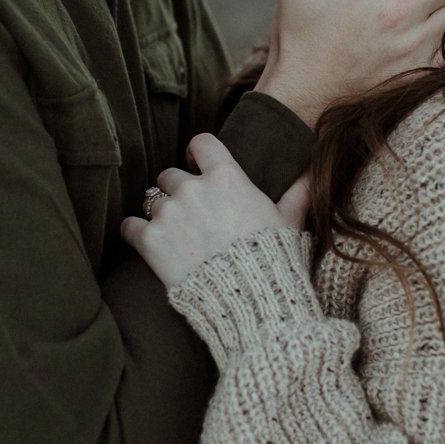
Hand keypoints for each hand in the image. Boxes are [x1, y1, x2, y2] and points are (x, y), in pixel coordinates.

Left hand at [121, 135, 310, 289]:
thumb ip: (299, 191)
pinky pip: (130, 226)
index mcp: (227, 177)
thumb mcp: (291, 221)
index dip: (198, 153)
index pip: (201, 143)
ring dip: (161, 215)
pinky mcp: (150, 240)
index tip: (198, 165)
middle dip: (178, 191)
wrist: (250, 300)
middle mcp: (193, 189)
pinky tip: (149, 245)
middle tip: (191, 215)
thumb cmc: (274, 260)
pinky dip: (136, 234)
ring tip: (176, 236)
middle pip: (170, 175)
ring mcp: (169, 214)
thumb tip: (313, 170)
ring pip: (151, 201)